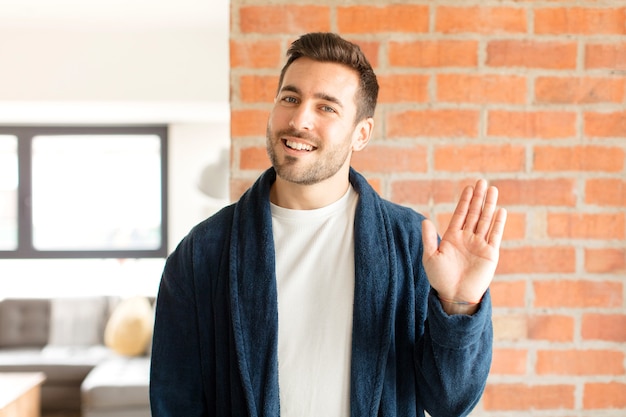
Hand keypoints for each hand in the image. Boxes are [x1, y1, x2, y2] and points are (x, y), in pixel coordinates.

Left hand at [422, 179, 506, 314]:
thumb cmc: (440, 278)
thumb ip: (429, 239)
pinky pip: (495, 235)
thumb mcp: (431, 257)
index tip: (469, 188)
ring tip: (493, 190)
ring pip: (485, 220)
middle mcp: (467, 238)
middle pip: (474, 213)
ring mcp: (479, 245)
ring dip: (489, 205)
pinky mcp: (490, 254)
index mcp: (452, 237)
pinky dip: (498, 223)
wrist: (454, 296)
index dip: (465, 201)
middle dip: (478, 198)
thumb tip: (425, 220)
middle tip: (482, 181)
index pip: (460, 214)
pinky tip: (500, 211)